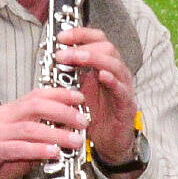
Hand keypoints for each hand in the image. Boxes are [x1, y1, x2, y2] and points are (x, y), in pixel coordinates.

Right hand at [0, 87, 89, 178]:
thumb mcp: (22, 147)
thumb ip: (41, 140)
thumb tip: (68, 136)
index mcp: (10, 112)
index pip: (37, 95)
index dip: (60, 94)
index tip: (80, 98)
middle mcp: (2, 118)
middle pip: (36, 106)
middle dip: (63, 111)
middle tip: (83, 121)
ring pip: (30, 127)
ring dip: (56, 134)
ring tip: (75, 140)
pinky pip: (18, 147)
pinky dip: (38, 149)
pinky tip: (53, 153)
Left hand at [51, 25, 141, 163]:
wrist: (109, 144)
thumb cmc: (95, 117)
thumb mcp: (78, 92)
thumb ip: (69, 76)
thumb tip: (51, 60)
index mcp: (104, 67)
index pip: (97, 40)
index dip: (81, 34)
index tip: (61, 37)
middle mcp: (116, 74)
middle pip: (108, 47)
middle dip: (84, 45)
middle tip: (63, 52)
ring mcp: (124, 89)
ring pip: (115, 64)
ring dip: (94, 58)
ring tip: (77, 58)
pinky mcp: (127, 106)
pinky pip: (122, 90)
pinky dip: (113, 81)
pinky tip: (102, 76)